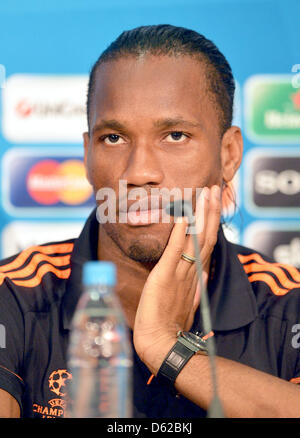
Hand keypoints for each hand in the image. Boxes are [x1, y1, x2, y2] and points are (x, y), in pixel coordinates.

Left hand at [133, 185, 221, 373]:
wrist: (160, 342)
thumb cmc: (169, 323)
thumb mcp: (187, 300)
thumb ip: (196, 284)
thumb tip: (204, 272)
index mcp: (196, 276)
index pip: (207, 244)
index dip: (211, 223)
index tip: (213, 204)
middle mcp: (192, 271)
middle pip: (206, 236)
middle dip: (210, 212)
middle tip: (214, 189)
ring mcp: (180, 273)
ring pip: (195, 239)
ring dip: (200, 215)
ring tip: (204, 194)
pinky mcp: (164, 276)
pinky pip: (174, 252)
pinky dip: (180, 234)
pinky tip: (183, 217)